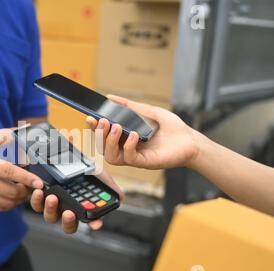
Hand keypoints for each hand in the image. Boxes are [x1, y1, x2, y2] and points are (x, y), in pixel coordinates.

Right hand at [0, 129, 42, 210]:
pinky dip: (10, 204)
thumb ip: (5, 135)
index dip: (26, 178)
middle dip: (26, 190)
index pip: (8, 173)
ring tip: (24, 189)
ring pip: (6, 203)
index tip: (39, 182)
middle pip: (10, 192)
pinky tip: (14, 195)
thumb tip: (24, 131)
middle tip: (33, 184)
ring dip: (20, 199)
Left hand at [29, 170, 123, 233]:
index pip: (90, 221)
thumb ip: (108, 185)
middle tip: (69, 212)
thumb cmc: (80, 167)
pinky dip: (37, 199)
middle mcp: (67, 210)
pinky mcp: (39, 198)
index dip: (94, 224)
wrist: (58, 154)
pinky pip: (36, 204)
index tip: (96, 224)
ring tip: (52, 197)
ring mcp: (52, 206)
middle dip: (68, 221)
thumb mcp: (96, 173)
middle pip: (68, 225)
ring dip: (50, 209)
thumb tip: (120, 197)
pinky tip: (39, 191)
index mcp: (82, 207)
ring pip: (50, 217)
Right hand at [86, 95, 200, 169]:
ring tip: (117, 127)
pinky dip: (128, 146)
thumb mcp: (148, 111)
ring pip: (111, 156)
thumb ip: (129, 106)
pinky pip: (129, 158)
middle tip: (103, 121)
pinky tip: (134, 134)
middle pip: (103, 147)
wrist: (191, 140)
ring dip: (110, 141)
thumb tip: (110, 97)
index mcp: (125, 138)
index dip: (94, 129)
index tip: (90, 118)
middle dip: (99, 134)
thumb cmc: (172, 129)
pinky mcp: (145, 162)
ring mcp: (135, 157)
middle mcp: (127, 149)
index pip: (103, 136)